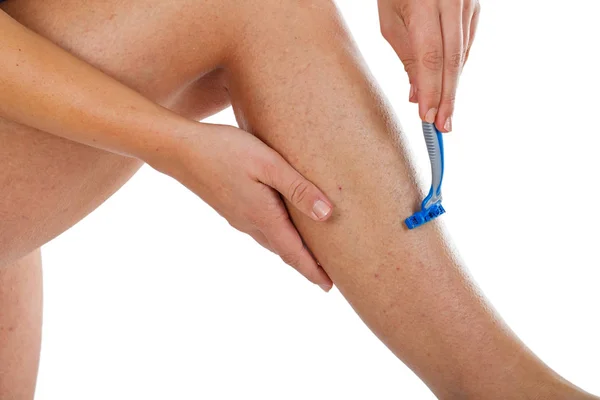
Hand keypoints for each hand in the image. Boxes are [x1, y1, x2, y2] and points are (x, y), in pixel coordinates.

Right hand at [150, 122, 333, 291]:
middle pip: (283, 251)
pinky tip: (280, 227)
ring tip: (307, 254)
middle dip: (304, 264)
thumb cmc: (225, 150)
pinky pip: (259, 230)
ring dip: (290, 251)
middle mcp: (249, 223)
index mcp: (263, 216)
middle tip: (325, 275)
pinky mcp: (230, 208)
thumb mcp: (268, 164)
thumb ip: (297, 188)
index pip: (294, 252)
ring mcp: (237, 217)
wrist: (179, 150)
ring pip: (270, 241)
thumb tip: (327, 215)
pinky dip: (277, 237)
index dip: (313, 270)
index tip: (329, 287)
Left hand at [378, 0, 480, 131]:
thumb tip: (417, 95)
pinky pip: (467, 43)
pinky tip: (449, 85)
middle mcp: (452, 0)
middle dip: (447, 97)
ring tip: (443, 113)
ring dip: (452, 86)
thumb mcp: (391, 20)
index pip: (430, 56)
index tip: (427, 117)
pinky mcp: (476, 5)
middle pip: (452, 59)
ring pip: (462, 53)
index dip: (431, 90)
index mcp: (425, 3)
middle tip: (442, 126)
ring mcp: (468, 1)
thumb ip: (407, 57)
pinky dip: (457, 67)